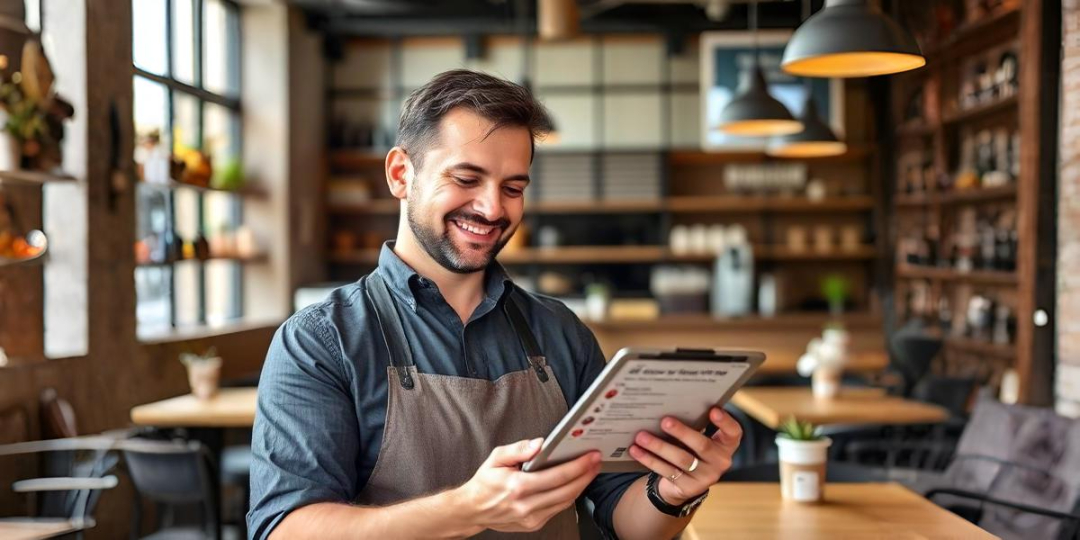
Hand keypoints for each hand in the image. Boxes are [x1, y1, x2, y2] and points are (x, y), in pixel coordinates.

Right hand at [455, 438, 601, 532]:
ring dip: (581, 486)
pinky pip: (558, 509)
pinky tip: (575, 484)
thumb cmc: (485, 482)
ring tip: (590, 471)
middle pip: (567, 491)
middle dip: (585, 475)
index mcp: (517, 487)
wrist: (472, 509)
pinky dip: (569, 496)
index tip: (591, 456)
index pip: (557, 476)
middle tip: (597, 461)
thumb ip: (518, 449)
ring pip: (565, 502)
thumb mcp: (496, 458)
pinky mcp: (533, 524)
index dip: (578, 466)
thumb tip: (540, 444)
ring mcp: (531, 518)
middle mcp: (526, 505)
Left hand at [628, 408, 741, 505]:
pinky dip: (649, 459)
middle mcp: (720, 462)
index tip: (713, 409)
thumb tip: (667, 403)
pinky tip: (636, 450)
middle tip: (665, 420)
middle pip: (702, 446)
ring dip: (659, 446)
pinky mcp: (688, 487)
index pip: (734, 433)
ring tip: (642, 436)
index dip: (726, 422)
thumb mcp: (696, 439)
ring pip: (681, 459)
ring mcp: (706, 477)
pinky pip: (667, 471)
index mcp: (725, 445)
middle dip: (682, 432)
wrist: (682, 484)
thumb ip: (693, 424)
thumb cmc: (690, 450)